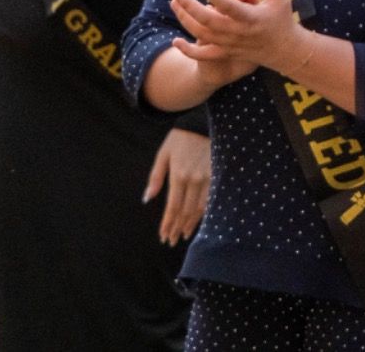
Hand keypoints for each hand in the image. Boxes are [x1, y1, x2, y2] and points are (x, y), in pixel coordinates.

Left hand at [143, 127, 209, 245]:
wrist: (202, 123)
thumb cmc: (179, 139)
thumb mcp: (163, 155)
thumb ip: (155, 178)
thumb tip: (147, 199)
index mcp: (178, 175)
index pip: (172, 207)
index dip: (167, 224)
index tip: (163, 236)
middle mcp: (194, 180)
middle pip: (185, 211)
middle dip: (177, 228)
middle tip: (171, 240)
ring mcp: (207, 178)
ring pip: (199, 208)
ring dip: (190, 224)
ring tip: (183, 235)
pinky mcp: (217, 175)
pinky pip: (210, 200)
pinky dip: (204, 213)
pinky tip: (199, 221)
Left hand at [168, 0, 303, 73]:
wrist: (284, 50)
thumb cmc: (282, 19)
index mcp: (251, 17)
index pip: (228, 6)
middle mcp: (238, 32)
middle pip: (207, 20)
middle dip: (189, 6)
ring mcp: (230, 44)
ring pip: (202, 34)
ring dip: (185, 20)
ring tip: (174, 4)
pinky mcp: (226, 52)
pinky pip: (204, 55)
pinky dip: (188, 51)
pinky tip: (175, 41)